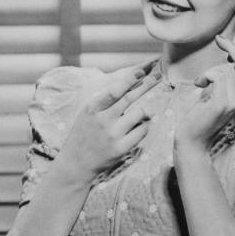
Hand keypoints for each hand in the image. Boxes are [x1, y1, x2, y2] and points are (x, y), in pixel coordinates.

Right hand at [57, 63, 158, 177]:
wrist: (76, 163)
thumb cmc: (84, 134)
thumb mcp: (87, 113)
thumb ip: (104, 100)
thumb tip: (127, 83)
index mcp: (92, 108)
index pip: (115, 90)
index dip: (130, 79)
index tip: (142, 71)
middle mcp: (103, 120)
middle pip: (130, 98)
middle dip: (146, 85)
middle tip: (158, 76)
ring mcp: (113, 135)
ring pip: (139, 113)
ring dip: (144, 111)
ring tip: (139, 115)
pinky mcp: (121, 148)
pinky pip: (142, 131)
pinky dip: (144, 126)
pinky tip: (140, 127)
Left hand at [174, 35, 234, 151]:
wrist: (191, 140)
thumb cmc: (199, 117)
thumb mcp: (215, 94)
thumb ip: (223, 80)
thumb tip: (227, 58)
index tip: (224, 41)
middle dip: (232, 48)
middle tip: (219, 40)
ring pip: (227, 70)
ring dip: (210, 71)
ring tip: (201, 83)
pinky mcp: (223, 103)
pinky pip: (217, 76)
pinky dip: (206, 76)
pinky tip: (199, 85)